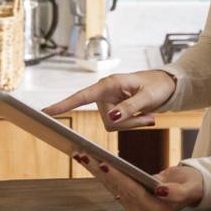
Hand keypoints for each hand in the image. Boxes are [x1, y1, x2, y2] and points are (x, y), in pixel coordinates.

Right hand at [42, 70, 175, 129]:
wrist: (165, 85)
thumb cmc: (157, 86)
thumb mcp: (148, 97)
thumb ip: (130, 107)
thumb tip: (111, 118)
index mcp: (109, 84)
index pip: (81, 96)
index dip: (63, 105)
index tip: (44, 112)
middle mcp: (104, 93)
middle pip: (107, 121)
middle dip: (128, 123)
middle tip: (149, 115)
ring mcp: (107, 102)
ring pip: (113, 126)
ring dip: (132, 124)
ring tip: (148, 113)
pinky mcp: (112, 109)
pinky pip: (118, 126)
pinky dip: (133, 124)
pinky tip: (145, 116)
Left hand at [73, 154, 203, 210]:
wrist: (191, 188)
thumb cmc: (191, 184)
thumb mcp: (189, 187)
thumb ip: (175, 192)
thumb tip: (160, 190)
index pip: (133, 192)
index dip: (118, 178)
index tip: (104, 164)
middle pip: (118, 189)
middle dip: (101, 171)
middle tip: (84, 155)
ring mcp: (135, 210)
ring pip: (112, 187)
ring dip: (96, 170)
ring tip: (81, 155)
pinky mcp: (130, 203)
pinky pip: (113, 186)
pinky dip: (101, 172)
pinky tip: (90, 160)